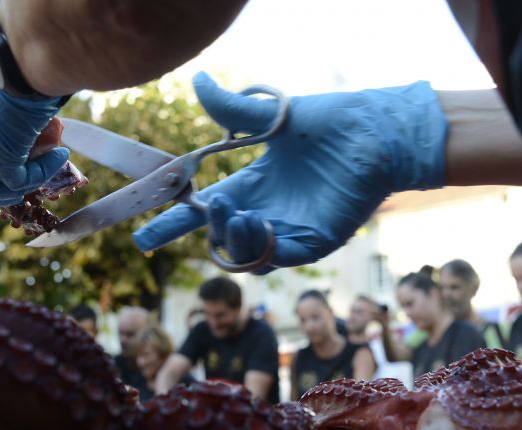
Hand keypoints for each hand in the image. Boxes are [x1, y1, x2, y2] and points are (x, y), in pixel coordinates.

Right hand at [133, 72, 447, 272]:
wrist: (378, 133)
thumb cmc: (334, 123)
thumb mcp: (274, 117)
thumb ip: (234, 109)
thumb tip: (198, 80)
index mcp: (254, 185)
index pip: (203, 211)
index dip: (172, 223)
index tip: (142, 235)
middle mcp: (266, 212)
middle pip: (219, 238)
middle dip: (207, 227)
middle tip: (215, 203)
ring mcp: (289, 231)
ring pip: (243, 255)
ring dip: (231, 238)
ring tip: (238, 212)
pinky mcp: (313, 243)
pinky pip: (276, 258)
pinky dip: (260, 246)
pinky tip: (260, 222)